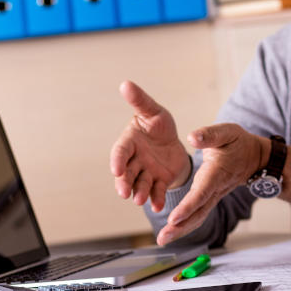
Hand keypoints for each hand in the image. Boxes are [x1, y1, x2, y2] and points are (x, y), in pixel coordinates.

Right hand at [110, 81, 190, 212]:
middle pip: (127, 173)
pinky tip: (158, 207)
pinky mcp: (159, 181)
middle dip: (125, 182)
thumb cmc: (159, 125)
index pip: (120, 152)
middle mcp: (134, 160)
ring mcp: (146, 172)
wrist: (173, 142)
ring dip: (139, 193)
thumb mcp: (153, 111)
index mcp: (129, 142)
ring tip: (140, 201)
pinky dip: (156, 199)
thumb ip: (140, 101)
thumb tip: (126, 84)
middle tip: (124, 192)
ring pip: (140, 184)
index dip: (118, 160)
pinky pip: (156, 192)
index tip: (116, 169)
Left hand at [156, 123, 266, 244]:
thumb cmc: (238, 143)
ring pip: (198, 217)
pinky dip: (185, 225)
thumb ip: (209, 135)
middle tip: (163, 237)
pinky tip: (172, 232)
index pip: (202, 192)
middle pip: (199, 211)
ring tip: (163, 239)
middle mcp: (216, 188)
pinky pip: (199, 214)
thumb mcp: (226, 132)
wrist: (254, 157)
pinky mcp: (210, 198)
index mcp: (217, 172)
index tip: (173, 218)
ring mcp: (214, 196)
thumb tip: (192, 138)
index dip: (188, 206)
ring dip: (181, 230)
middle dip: (181, 226)